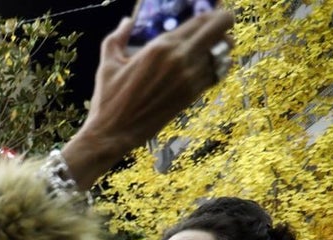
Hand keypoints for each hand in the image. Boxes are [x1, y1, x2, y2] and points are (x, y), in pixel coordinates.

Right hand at [61, 9, 233, 189]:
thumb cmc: (107, 99)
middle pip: (221, 26)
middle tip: (218, 23)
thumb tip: (127, 21)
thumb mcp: (107, 63)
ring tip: (213, 46)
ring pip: (224, 50)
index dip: (211, 11)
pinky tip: (209, 65)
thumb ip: (118, 37)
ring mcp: (189, 77)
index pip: (201, 18)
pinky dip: (218, 66)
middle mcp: (179, 58)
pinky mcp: (193, 94)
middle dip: (224, 20)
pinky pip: (218, 72)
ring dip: (222, 45)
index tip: (208, 12)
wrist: (113, 133)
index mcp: (159, 46)